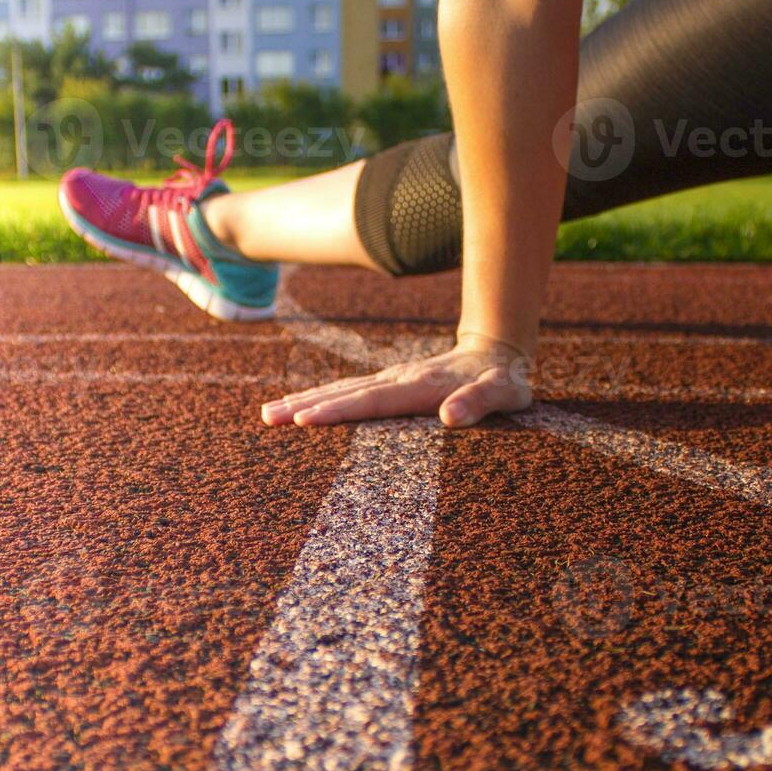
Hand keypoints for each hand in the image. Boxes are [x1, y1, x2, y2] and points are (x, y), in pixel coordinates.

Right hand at [262, 336, 533, 428]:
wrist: (497, 350)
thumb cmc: (503, 381)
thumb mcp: (503, 393)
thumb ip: (479, 402)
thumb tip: (450, 416)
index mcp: (420, 386)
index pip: (372, 401)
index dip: (338, 411)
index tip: (306, 420)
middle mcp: (398, 379)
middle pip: (345, 393)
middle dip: (305, 405)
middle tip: (268, 418)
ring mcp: (390, 378)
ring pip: (341, 389)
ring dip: (305, 400)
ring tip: (269, 412)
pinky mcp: (388, 382)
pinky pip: (348, 389)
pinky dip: (320, 397)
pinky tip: (299, 405)